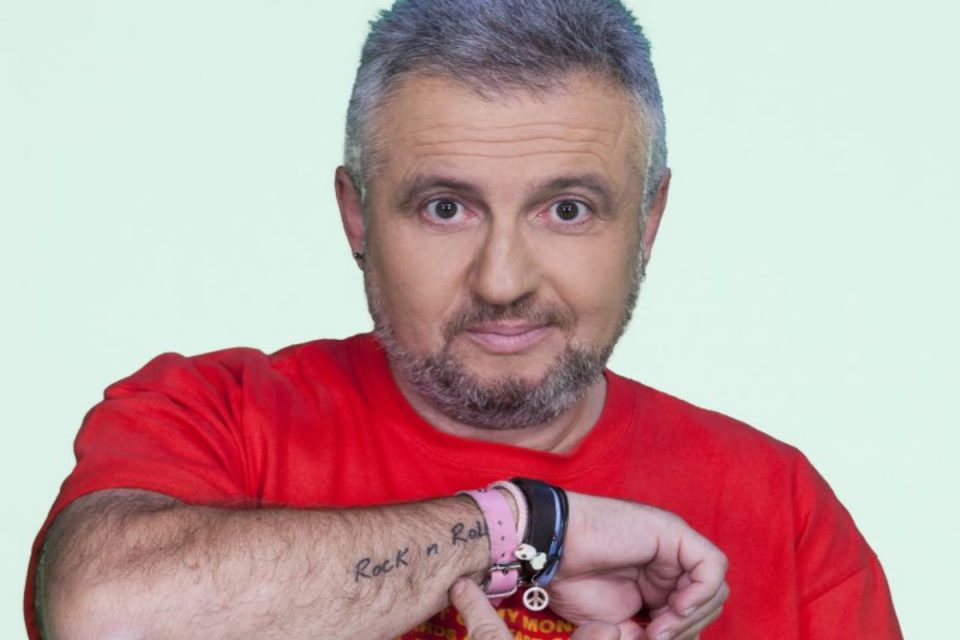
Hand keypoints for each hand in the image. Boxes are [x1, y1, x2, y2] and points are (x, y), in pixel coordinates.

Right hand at [449, 492, 727, 639]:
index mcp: (656, 583)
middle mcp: (669, 564)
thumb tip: (672, 637)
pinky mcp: (674, 533)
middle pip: (707, 605)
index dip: (680, 634)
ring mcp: (673, 545)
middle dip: (686, 630)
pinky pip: (712, 566)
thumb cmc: (571, 582)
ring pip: (714, 590)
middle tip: (653, 636)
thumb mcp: (618, 622)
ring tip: (658, 627)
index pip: (692, 616)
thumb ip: (649, 631)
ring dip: (690, 617)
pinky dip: (700, 592)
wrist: (550, 549)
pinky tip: (674, 607)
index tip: (650, 639)